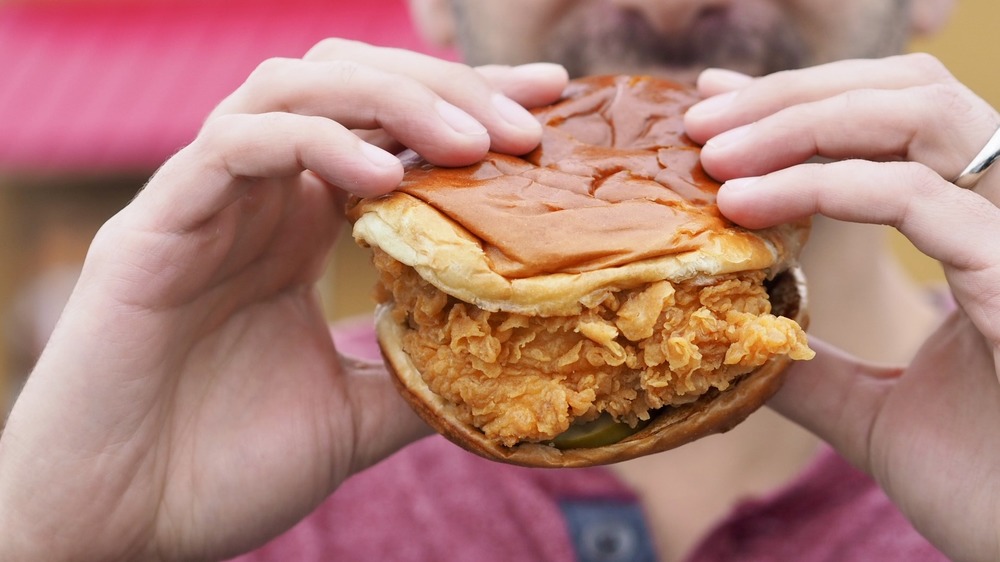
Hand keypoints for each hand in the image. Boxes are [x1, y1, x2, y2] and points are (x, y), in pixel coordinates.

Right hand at [0, 39, 567, 561]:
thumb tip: (501, 365)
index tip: (547, 106)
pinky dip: (315, 143)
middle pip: (350, 83)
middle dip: (444, 84)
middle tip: (528, 117)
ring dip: (392, 98)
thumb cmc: (218, 471)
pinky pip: (235, 147)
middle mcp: (254, 200)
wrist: (116, 529)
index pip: (386, 130)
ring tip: (472, 140)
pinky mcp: (155, 226)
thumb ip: (413, 377)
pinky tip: (383, 177)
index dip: (466, 103)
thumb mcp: (348, 419)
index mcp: (296, 230)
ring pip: (293, 88)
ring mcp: (204, 204)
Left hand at [686, 53, 999, 560]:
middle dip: (793, 94)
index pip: (897, 121)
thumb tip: (743, 339)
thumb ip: (815, 367)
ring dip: (800, 123)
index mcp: (982, 233)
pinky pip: (919, 198)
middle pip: (909, 93)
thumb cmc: (985, 483)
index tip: (718, 107)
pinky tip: (746, 205)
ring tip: (716, 155)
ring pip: (919, 117)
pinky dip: (824, 187)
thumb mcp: (876, 412)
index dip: (804, 100)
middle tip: (704, 118)